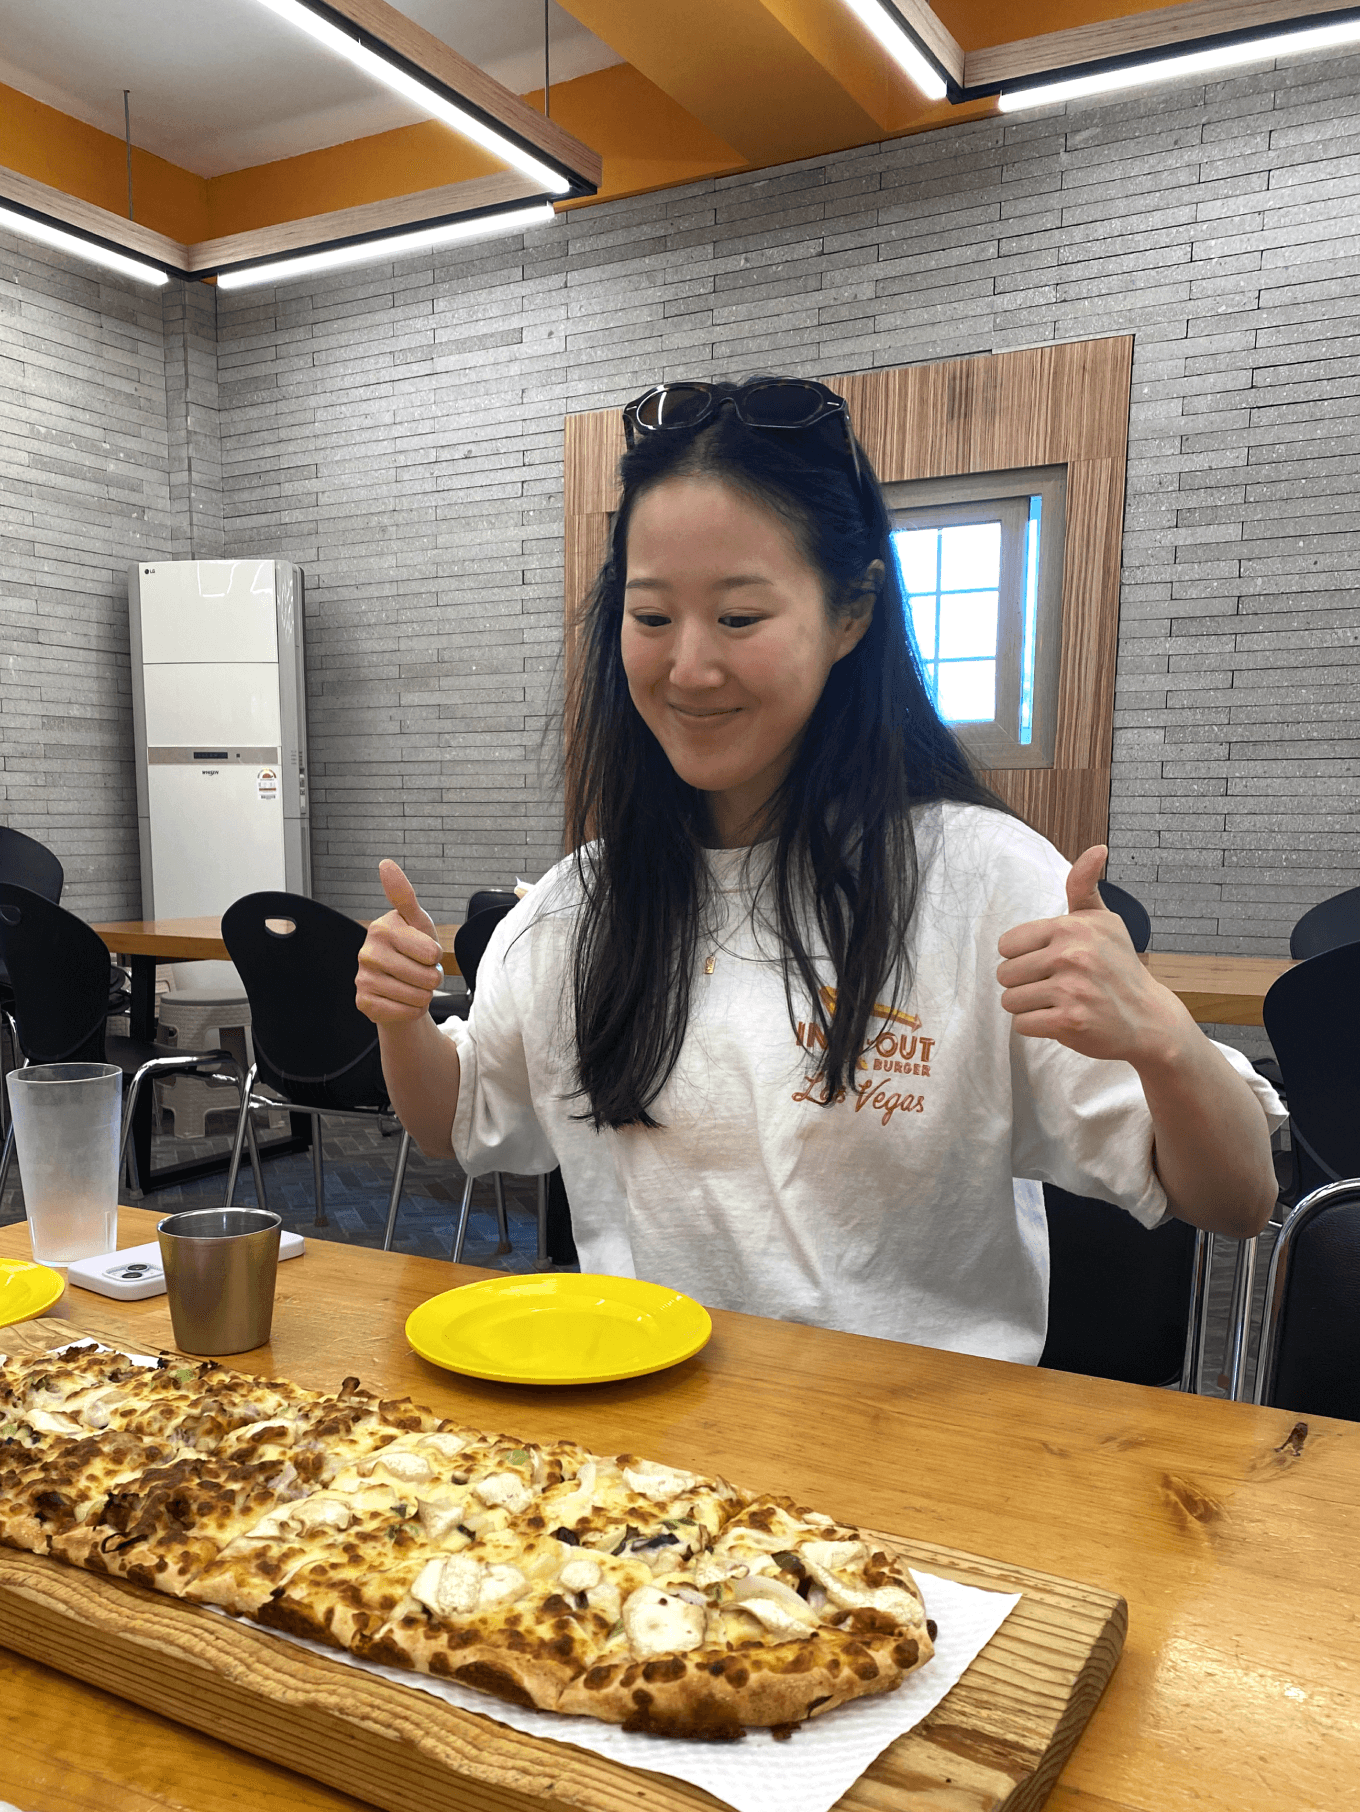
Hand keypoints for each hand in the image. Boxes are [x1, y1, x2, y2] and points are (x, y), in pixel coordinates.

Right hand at [356, 860, 443, 1026]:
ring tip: (411, 984)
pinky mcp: (363, 1003)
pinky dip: (411, 1010)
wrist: (398, 984)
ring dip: (422, 994)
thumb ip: (404, 895)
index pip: (432, 952)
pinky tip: (401, 999)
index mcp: (382, 928)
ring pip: (418, 997)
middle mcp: (366, 952)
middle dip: (432, 978)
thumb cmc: (412, 949)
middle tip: (419, 971)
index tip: (424, 951)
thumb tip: (385, 863)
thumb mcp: (416, 921)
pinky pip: (405, 1012)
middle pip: (428, 977)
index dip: (435, 955)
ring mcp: (362, 979)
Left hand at [996, 846, 1185, 1065]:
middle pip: (1005, 974)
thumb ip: (1084, 885)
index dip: (1022, 956)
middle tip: (1056, 985)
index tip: (1048, 962)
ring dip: (1029, 1006)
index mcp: (1070, 927)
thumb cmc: (1118, 966)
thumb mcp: (1103, 920)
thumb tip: (1097, 848)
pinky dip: (1036, 1026)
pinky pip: (1021, 1024)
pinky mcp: (1070, 1023)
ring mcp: (1071, 991)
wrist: (1148, 1018)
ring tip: (1058, 1002)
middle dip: (1024, 983)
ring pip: (1010, 1001)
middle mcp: (1071, 955)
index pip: (1006, 944)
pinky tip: (1061, 1020)